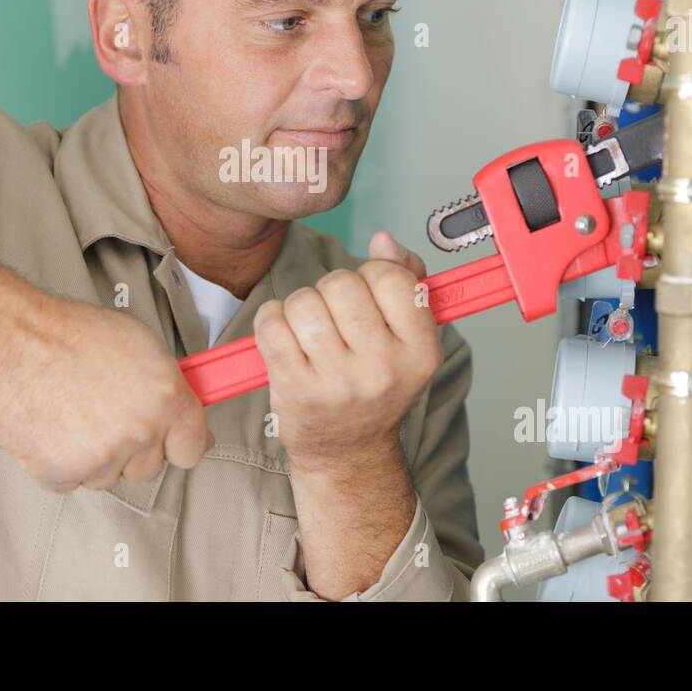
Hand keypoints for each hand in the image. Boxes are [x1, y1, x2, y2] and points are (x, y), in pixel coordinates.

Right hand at [0, 254, 211, 492]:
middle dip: (133, 448)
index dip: (179, 442)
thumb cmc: (73, 335)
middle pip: (149, 468)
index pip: (193, 449)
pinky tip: (54, 426)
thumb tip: (185, 417)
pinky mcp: (62, 473)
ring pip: (109, 477)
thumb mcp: (142, 346)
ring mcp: (100, 457)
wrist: (15, 341)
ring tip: (74, 412)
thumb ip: (170, 388)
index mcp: (166, 398)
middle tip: (107, 414)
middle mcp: (139, 432)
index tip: (171, 439)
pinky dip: (63, 462)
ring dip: (96, 456)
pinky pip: (73, 482)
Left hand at [252, 230, 442, 474]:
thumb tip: (383, 240)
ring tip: (309, 331)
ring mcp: (338, 383)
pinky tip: (283, 337)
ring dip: (299, 307)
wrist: (349, 451)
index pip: (391, 277)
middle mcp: (384, 369)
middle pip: (341, 284)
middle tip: (335, 318)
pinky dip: (270, 321)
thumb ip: (406, 279)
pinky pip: (271, 324)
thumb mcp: (409, 339)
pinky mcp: (296, 390)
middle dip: (330, 290)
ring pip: (303, 302)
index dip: (372, 274)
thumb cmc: (376, 383)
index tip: (369, 295)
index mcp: (421, 351)